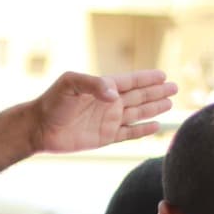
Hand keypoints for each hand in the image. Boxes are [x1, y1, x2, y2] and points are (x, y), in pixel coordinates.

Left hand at [30, 70, 177, 153]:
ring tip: (169, 103)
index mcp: (104, 87)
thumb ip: (94, 85)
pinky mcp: (104, 138)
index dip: (147, 79)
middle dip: (157, 92)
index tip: (163, 75)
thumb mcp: (71, 84)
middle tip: (174, 88)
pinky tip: (156, 126)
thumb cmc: (53, 102)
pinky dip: (142, 131)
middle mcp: (109, 103)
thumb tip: (116, 96)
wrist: (39, 128)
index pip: (131, 81)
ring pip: (137, 114)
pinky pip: (128, 134)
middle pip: (139, 96)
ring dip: (153, 109)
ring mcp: (108, 120)